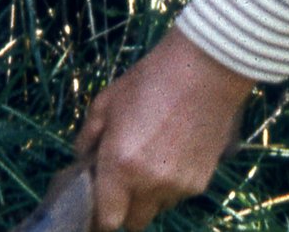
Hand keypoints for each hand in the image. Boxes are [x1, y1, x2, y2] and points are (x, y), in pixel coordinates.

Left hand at [74, 27, 254, 229]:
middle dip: (126, 208)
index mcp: (120, 166)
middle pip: (135, 221)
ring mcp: (178, 186)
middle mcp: (149, 184)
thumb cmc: (149, 81)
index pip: (108, 220)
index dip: (101, 216)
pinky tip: (175, 152)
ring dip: (150, 195)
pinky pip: (178, 194)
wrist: (205, 71)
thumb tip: (84, 159)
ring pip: (158, 207)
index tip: (100, 203)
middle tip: (123, 182)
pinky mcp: (201, 182)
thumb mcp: (106, 103)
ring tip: (153, 159)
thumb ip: (88, 139)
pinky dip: (172, 183)